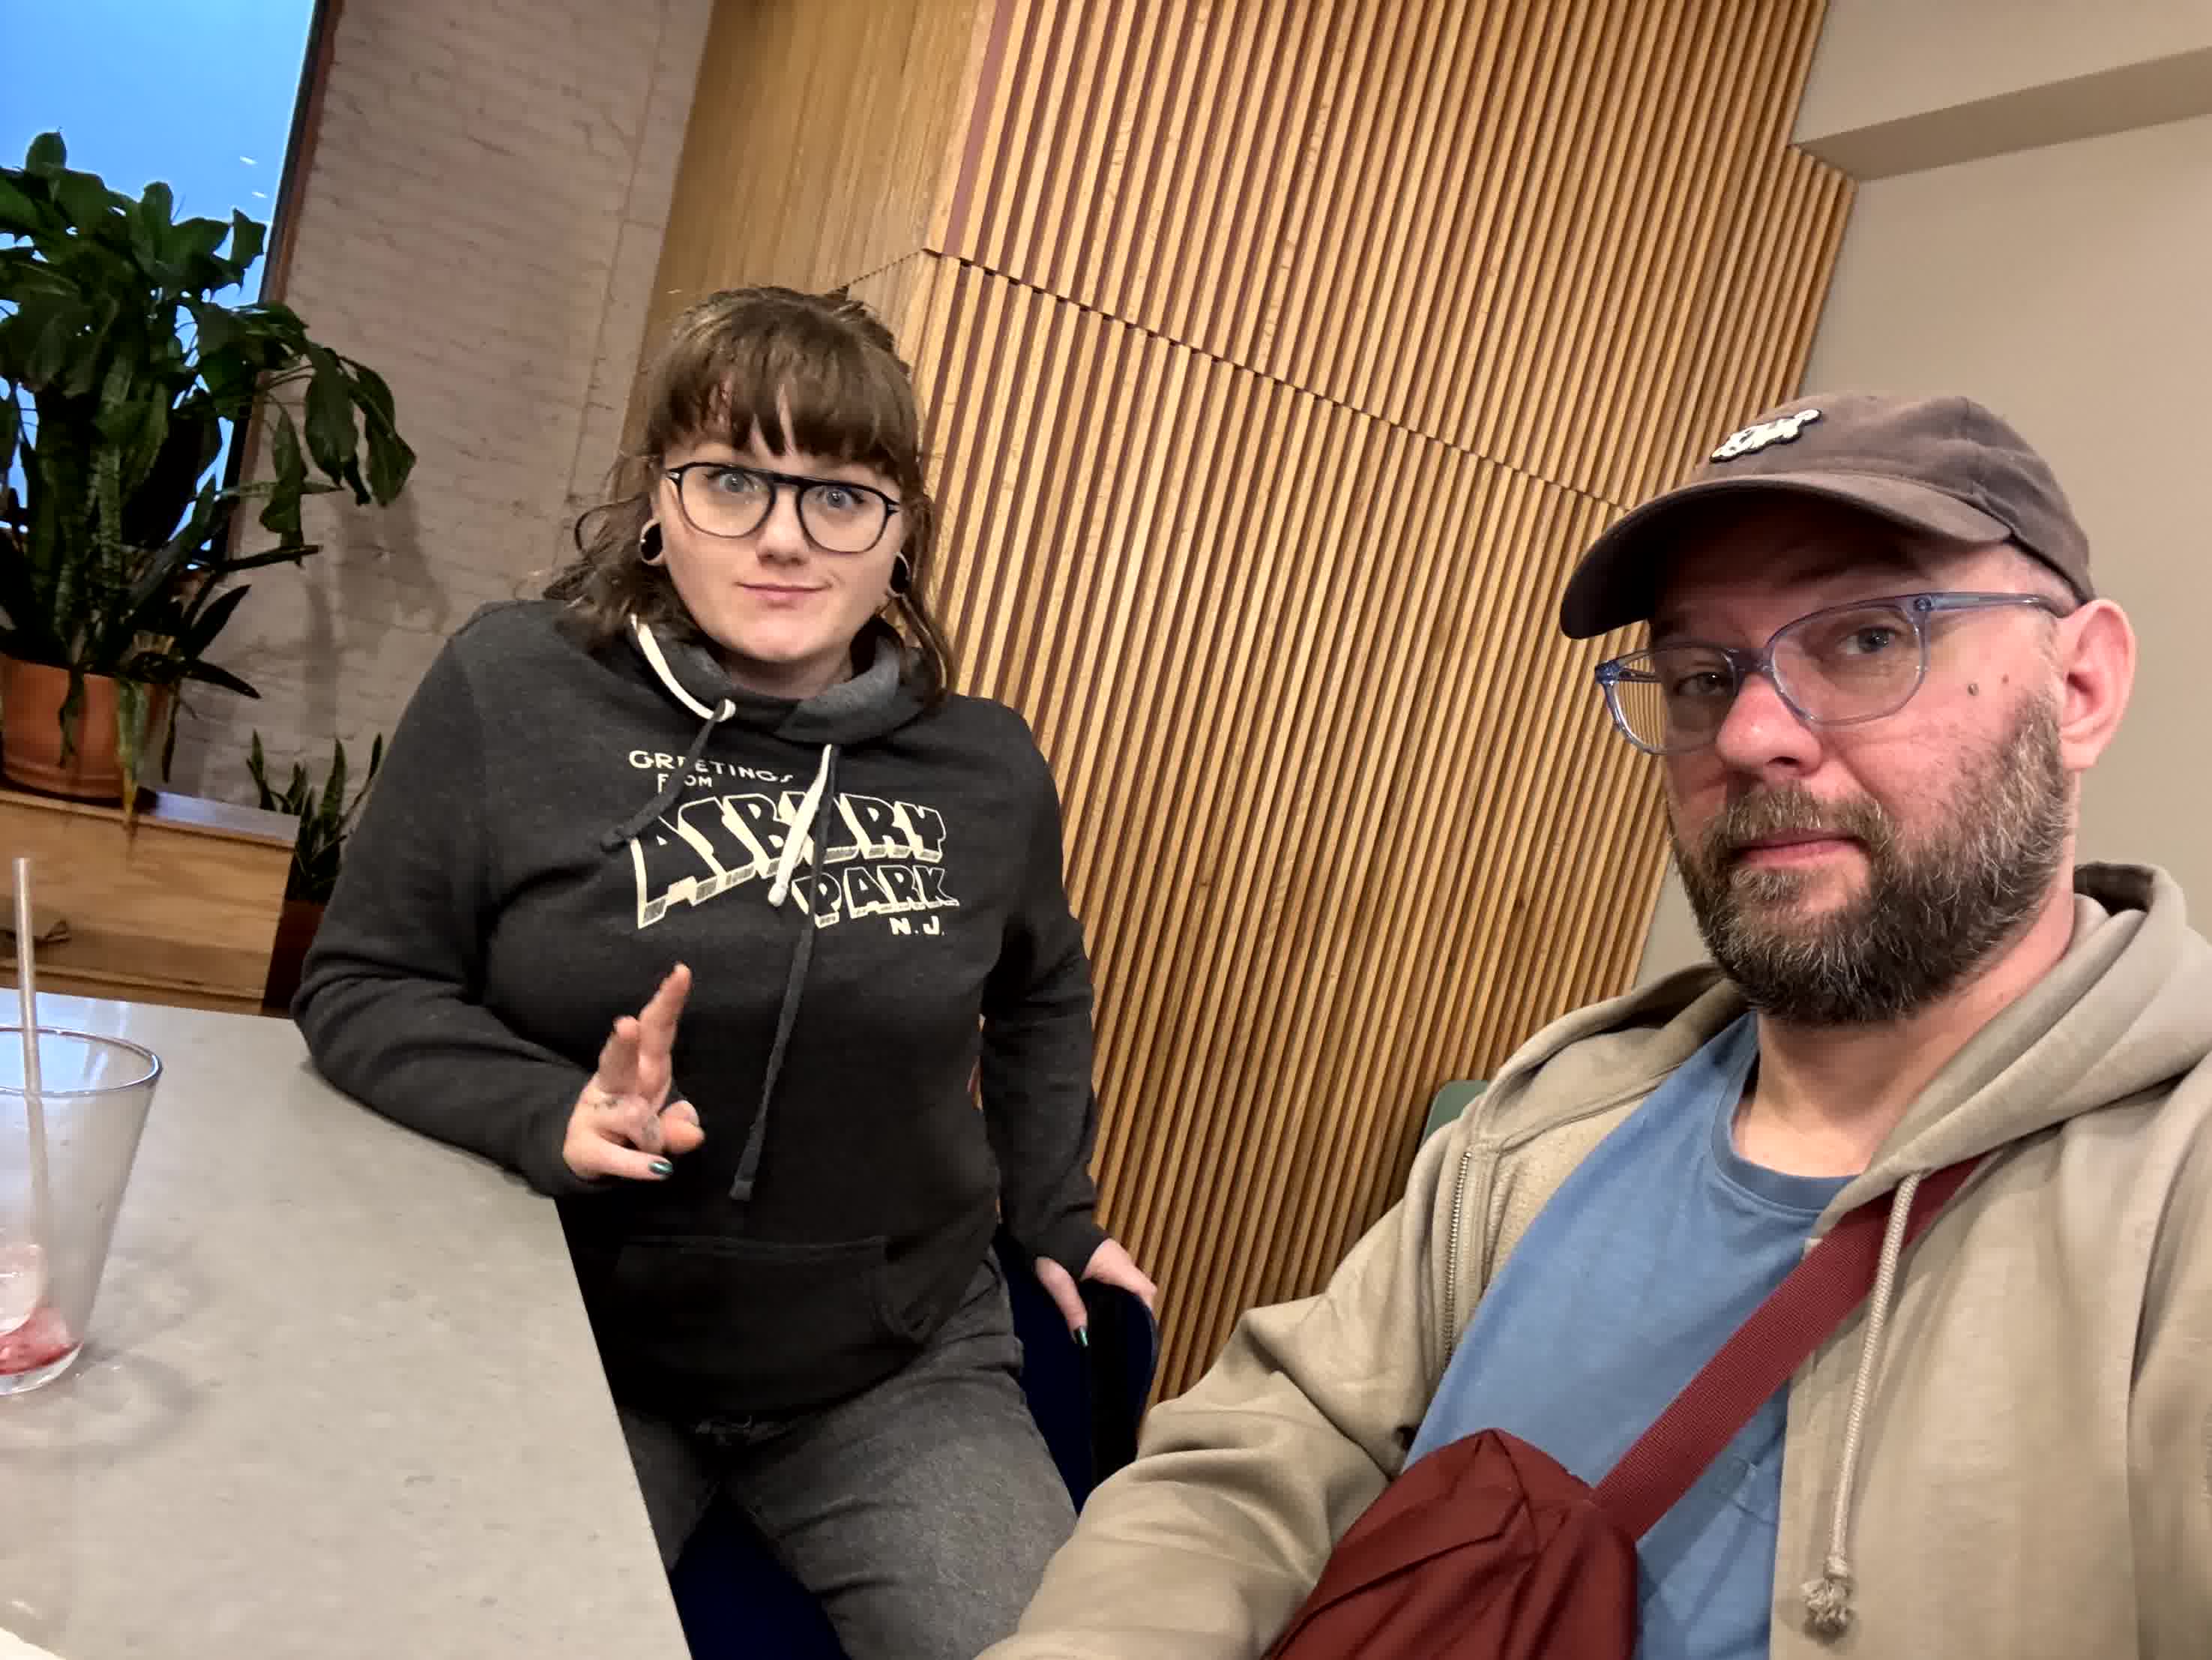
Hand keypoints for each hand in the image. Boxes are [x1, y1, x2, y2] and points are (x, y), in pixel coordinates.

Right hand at [563, 964, 706, 1180]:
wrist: (584, 1152)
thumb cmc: (633, 1124)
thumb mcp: (664, 1123)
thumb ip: (679, 1125)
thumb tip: (694, 1132)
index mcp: (643, 1066)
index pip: (657, 1029)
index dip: (668, 1002)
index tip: (682, 972)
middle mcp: (616, 1083)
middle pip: (620, 1058)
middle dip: (623, 1044)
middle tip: (626, 1025)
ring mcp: (597, 1113)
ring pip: (631, 1115)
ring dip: (653, 1136)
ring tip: (654, 1149)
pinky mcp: (586, 1148)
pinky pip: (619, 1158)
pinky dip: (640, 1165)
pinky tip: (659, 1170)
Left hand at [1034, 1237, 1157, 1342]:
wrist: (1045, 1216)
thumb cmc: (1051, 1246)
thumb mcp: (1057, 1280)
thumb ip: (1071, 1308)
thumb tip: (1083, 1338)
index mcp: (1115, 1265)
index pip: (1145, 1291)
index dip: (1145, 1313)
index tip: (1135, 1335)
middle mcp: (1121, 1260)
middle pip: (1139, 1291)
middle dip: (1133, 1314)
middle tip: (1119, 1337)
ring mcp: (1114, 1256)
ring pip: (1128, 1285)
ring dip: (1123, 1304)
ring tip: (1109, 1328)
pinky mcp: (1105, 1256)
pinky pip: (1118, 1279)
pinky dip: (1114, 1295)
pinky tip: (1100, 1309)